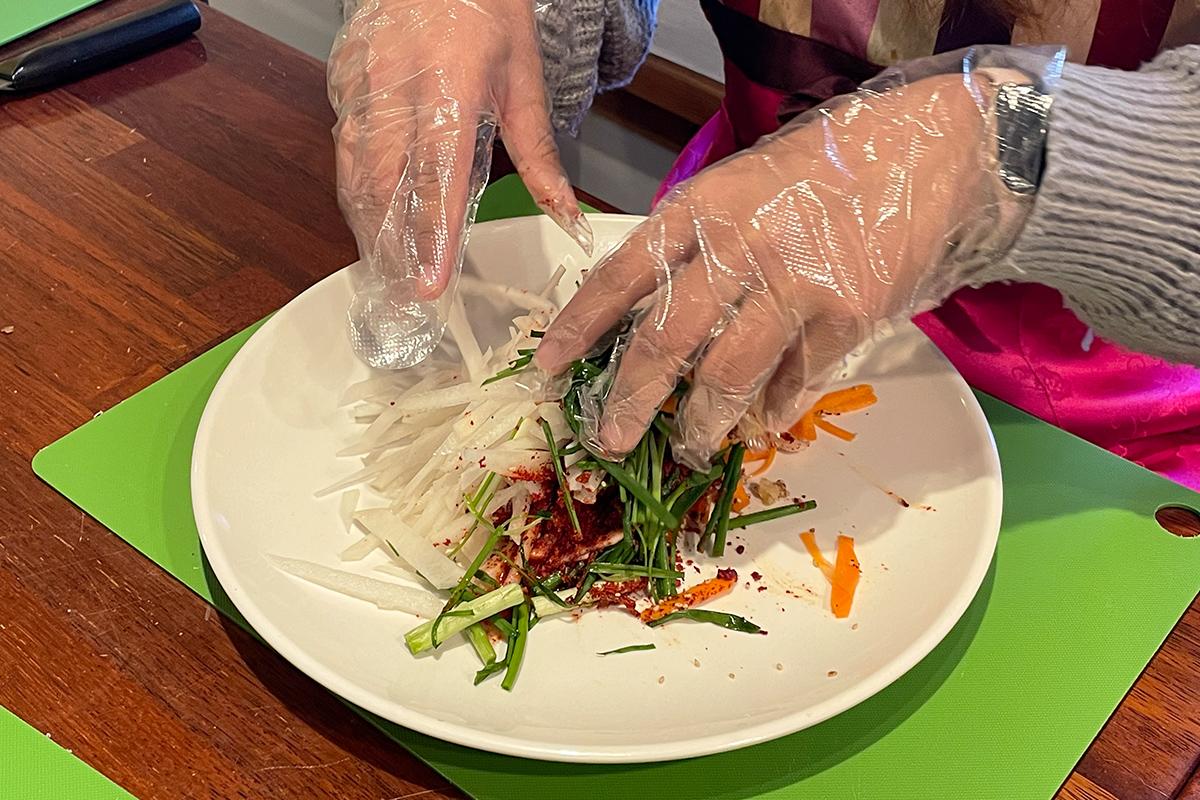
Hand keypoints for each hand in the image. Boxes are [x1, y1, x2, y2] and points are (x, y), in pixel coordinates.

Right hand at [328, 0, 591, 302]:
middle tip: (407, 294)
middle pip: (385, 186)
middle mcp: (397, 89)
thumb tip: (565, 214)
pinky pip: (345, 149)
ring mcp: (361, 85)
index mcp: (450, 86)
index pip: (437, 176)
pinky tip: (370, 221)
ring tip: (387, 271)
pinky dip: (356, 191)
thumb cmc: (484, 8)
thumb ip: (539, 154)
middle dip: (394, 246)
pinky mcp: (342, 84)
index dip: (431, 235)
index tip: (429, 283)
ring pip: (356, 174)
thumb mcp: (525, 77)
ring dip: (370, 227)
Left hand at [537, 67, 1036, 468]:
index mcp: (699, 209)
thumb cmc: (814, 174)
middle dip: (629, 402)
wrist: (918, 153)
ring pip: (726, 377)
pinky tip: (764, 421)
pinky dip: (774, 410)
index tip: (548, 368)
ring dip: (700, 424)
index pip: (620, 276)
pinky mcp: (845, 316)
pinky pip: (795, 383)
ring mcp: (793, 284)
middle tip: (610, 440)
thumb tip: (635, 321)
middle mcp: (738, 247)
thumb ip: (689, 246)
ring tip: (689, 445)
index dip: (579, 327)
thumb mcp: (734, 188)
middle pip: (664, 341)